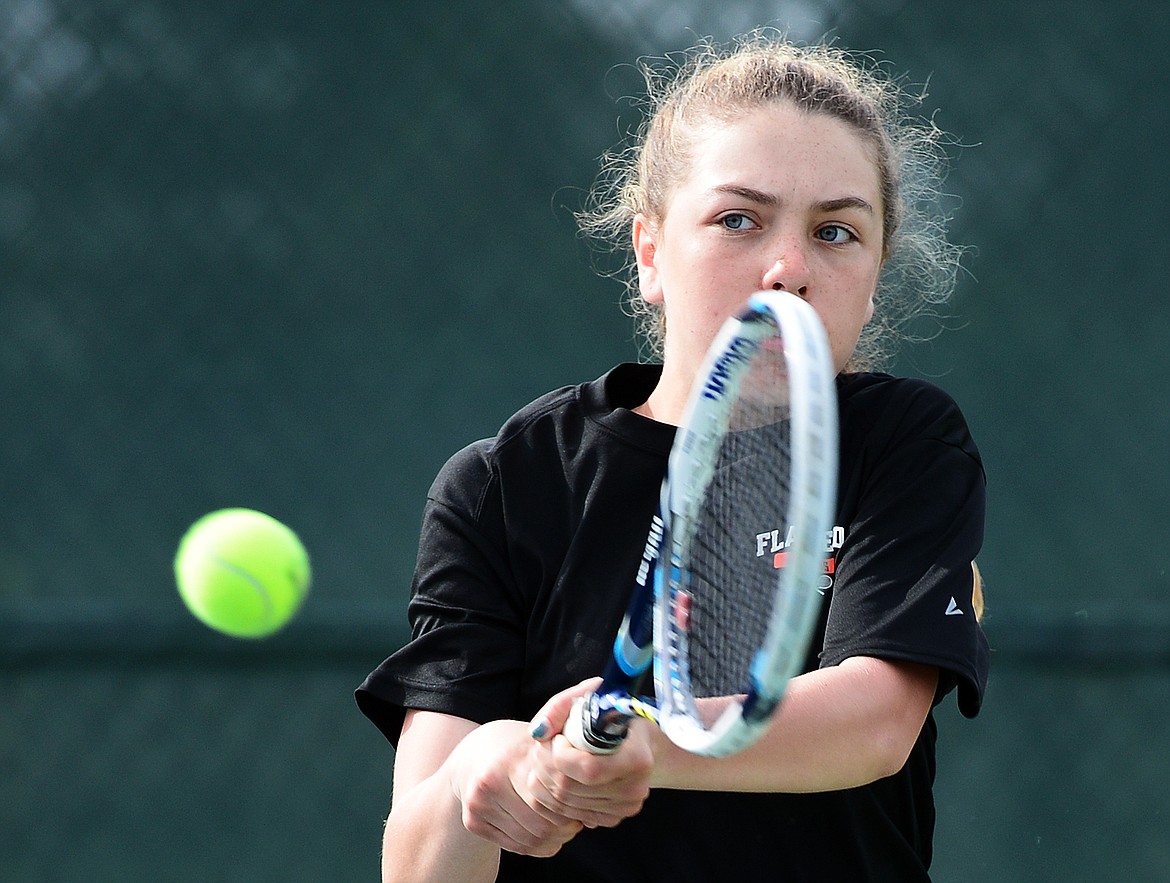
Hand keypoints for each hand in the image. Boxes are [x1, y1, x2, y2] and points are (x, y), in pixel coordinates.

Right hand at [448, 719, 582, 856]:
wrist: (473, 753)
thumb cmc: (515, 746)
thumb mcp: (539, 739)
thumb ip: (562, 754)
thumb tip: (595, 774)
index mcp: (510, 759)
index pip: (554, 798)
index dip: (575, 806)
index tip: (585, 803)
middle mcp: (490, 782)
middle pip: (542, 823)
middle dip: (566, 827)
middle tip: (577, 821)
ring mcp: (478, 804)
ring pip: (530, 839)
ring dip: (554, 839)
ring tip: (564, 828)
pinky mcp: (473, 821)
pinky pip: (516, 846)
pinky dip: (537, 846)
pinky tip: (545, 834)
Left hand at [525, 679, 653, 828]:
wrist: (641, 740)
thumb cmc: (614, 714)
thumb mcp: (590, 695)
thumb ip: (560, 706)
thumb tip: (538, 732)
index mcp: (637, 759)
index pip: (588, 769)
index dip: (560, 755)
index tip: (557, 738)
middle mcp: (634, 788)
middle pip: (570, 789)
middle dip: (544, 766)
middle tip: (541, 748)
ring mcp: (624, 807)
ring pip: (564, 805)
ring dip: (542, 781)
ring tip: (542, 761)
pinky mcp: (613, 818)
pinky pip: (568, 817)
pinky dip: (548, 799)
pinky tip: (548, 779)